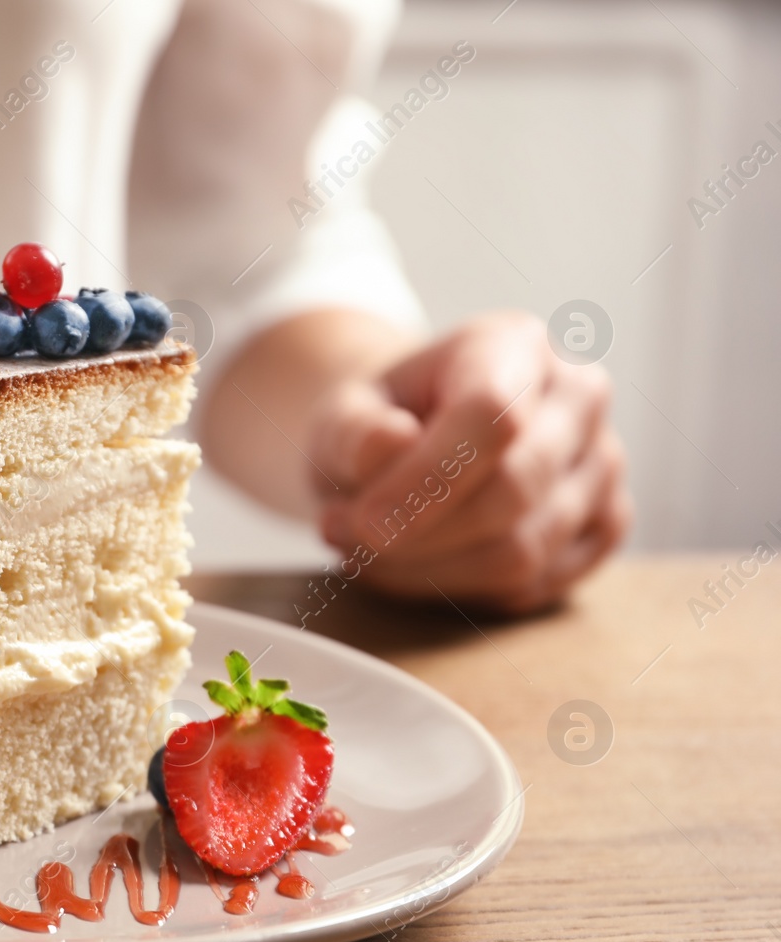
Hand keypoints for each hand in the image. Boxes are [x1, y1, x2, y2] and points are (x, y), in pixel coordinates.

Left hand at [306, 311, 631, 613]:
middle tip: (341, 534)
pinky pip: (534, 584)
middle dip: (416, 534)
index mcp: (513, 344)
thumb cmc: (376, 423)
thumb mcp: (340, 414)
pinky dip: (462, 591)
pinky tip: (415, 566)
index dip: (424, 481)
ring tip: (366, 550)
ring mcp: (603, 461)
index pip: (492, 415)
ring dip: (428, 570)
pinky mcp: (606, 523)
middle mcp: (578, 395)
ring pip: (522, 551)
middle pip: (512, 491)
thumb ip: (352, 429)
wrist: (406, 441)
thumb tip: (392, 442)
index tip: (361, 521)